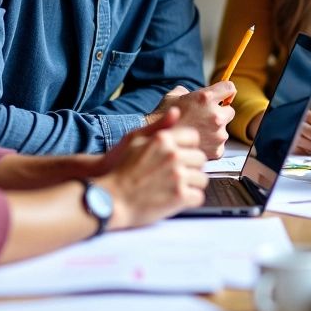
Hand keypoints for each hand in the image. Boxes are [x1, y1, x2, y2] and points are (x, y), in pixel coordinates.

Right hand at [94, 108, 207, 226]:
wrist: (108, 198)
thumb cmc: (118, 167)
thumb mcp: (134, 138)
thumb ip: (159, 125)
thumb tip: (176, 111)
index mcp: (164, 139)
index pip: (194, 138)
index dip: (188, 148)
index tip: (180, 157)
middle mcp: (173, 155)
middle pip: (201, 159)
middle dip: (191, 167)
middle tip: (176, 175)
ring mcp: (178, 176)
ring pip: (202, 179)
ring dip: (191, 185)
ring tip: (175, 188)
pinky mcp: (179, 196)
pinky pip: (198, 197)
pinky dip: (189, 200)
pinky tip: (176, 199)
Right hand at [148, 83, 234, 158]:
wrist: (154, 143)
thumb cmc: (161, 118)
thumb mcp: (173, 96)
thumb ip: (190, 91)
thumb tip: (197, 92)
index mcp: (206, 98)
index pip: (229, 88)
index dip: (224, 91)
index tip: (222, 95)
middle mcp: (215, 115)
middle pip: (230, 110)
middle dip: (220, 113)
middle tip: (204, 118)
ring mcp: (217, 134)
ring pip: (225, 129)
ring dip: (215, 130)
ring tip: (196, 134)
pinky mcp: (217, 150)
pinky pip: (220, 145)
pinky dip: (211, 145)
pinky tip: (197, 144)